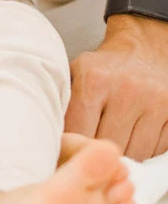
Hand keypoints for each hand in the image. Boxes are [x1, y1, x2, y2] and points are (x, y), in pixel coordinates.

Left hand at [68, 14, 167, 158]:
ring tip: (114, 144)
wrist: (143, 47)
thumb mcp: (76, 72)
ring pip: (135, 152)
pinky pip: (157, 149)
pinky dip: (144, 150)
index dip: (73, 147)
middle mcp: (126, 90)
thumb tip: (48, 137)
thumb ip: (62, 101)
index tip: (70, 152)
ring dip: (124, 156)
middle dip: (99, 154)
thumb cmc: (105, 67)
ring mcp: (154, 102)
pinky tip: (133, 138)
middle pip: (108, 144)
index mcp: (95, 80)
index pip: (79, 131)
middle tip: (92, 155)